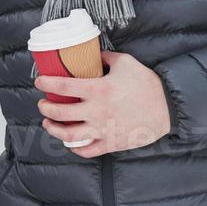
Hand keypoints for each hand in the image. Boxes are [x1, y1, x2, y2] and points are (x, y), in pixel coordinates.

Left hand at [34, 50, 171, 158]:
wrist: (167, 108)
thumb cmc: (147, 84)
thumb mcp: (125, 63)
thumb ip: (105, 58)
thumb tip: (92, 55)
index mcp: (99, 89)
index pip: (63, 86)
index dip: (46, 83)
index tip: (39, 81)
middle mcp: (97, 111)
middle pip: (60, 112)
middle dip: (46, 108)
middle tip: (43, 103)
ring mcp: (103, 129)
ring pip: (68, 135)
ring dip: (53, 129)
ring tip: (48, 123)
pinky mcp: (111, 143)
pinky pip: (87, 150)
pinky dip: (74, 148)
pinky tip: (70, 142)